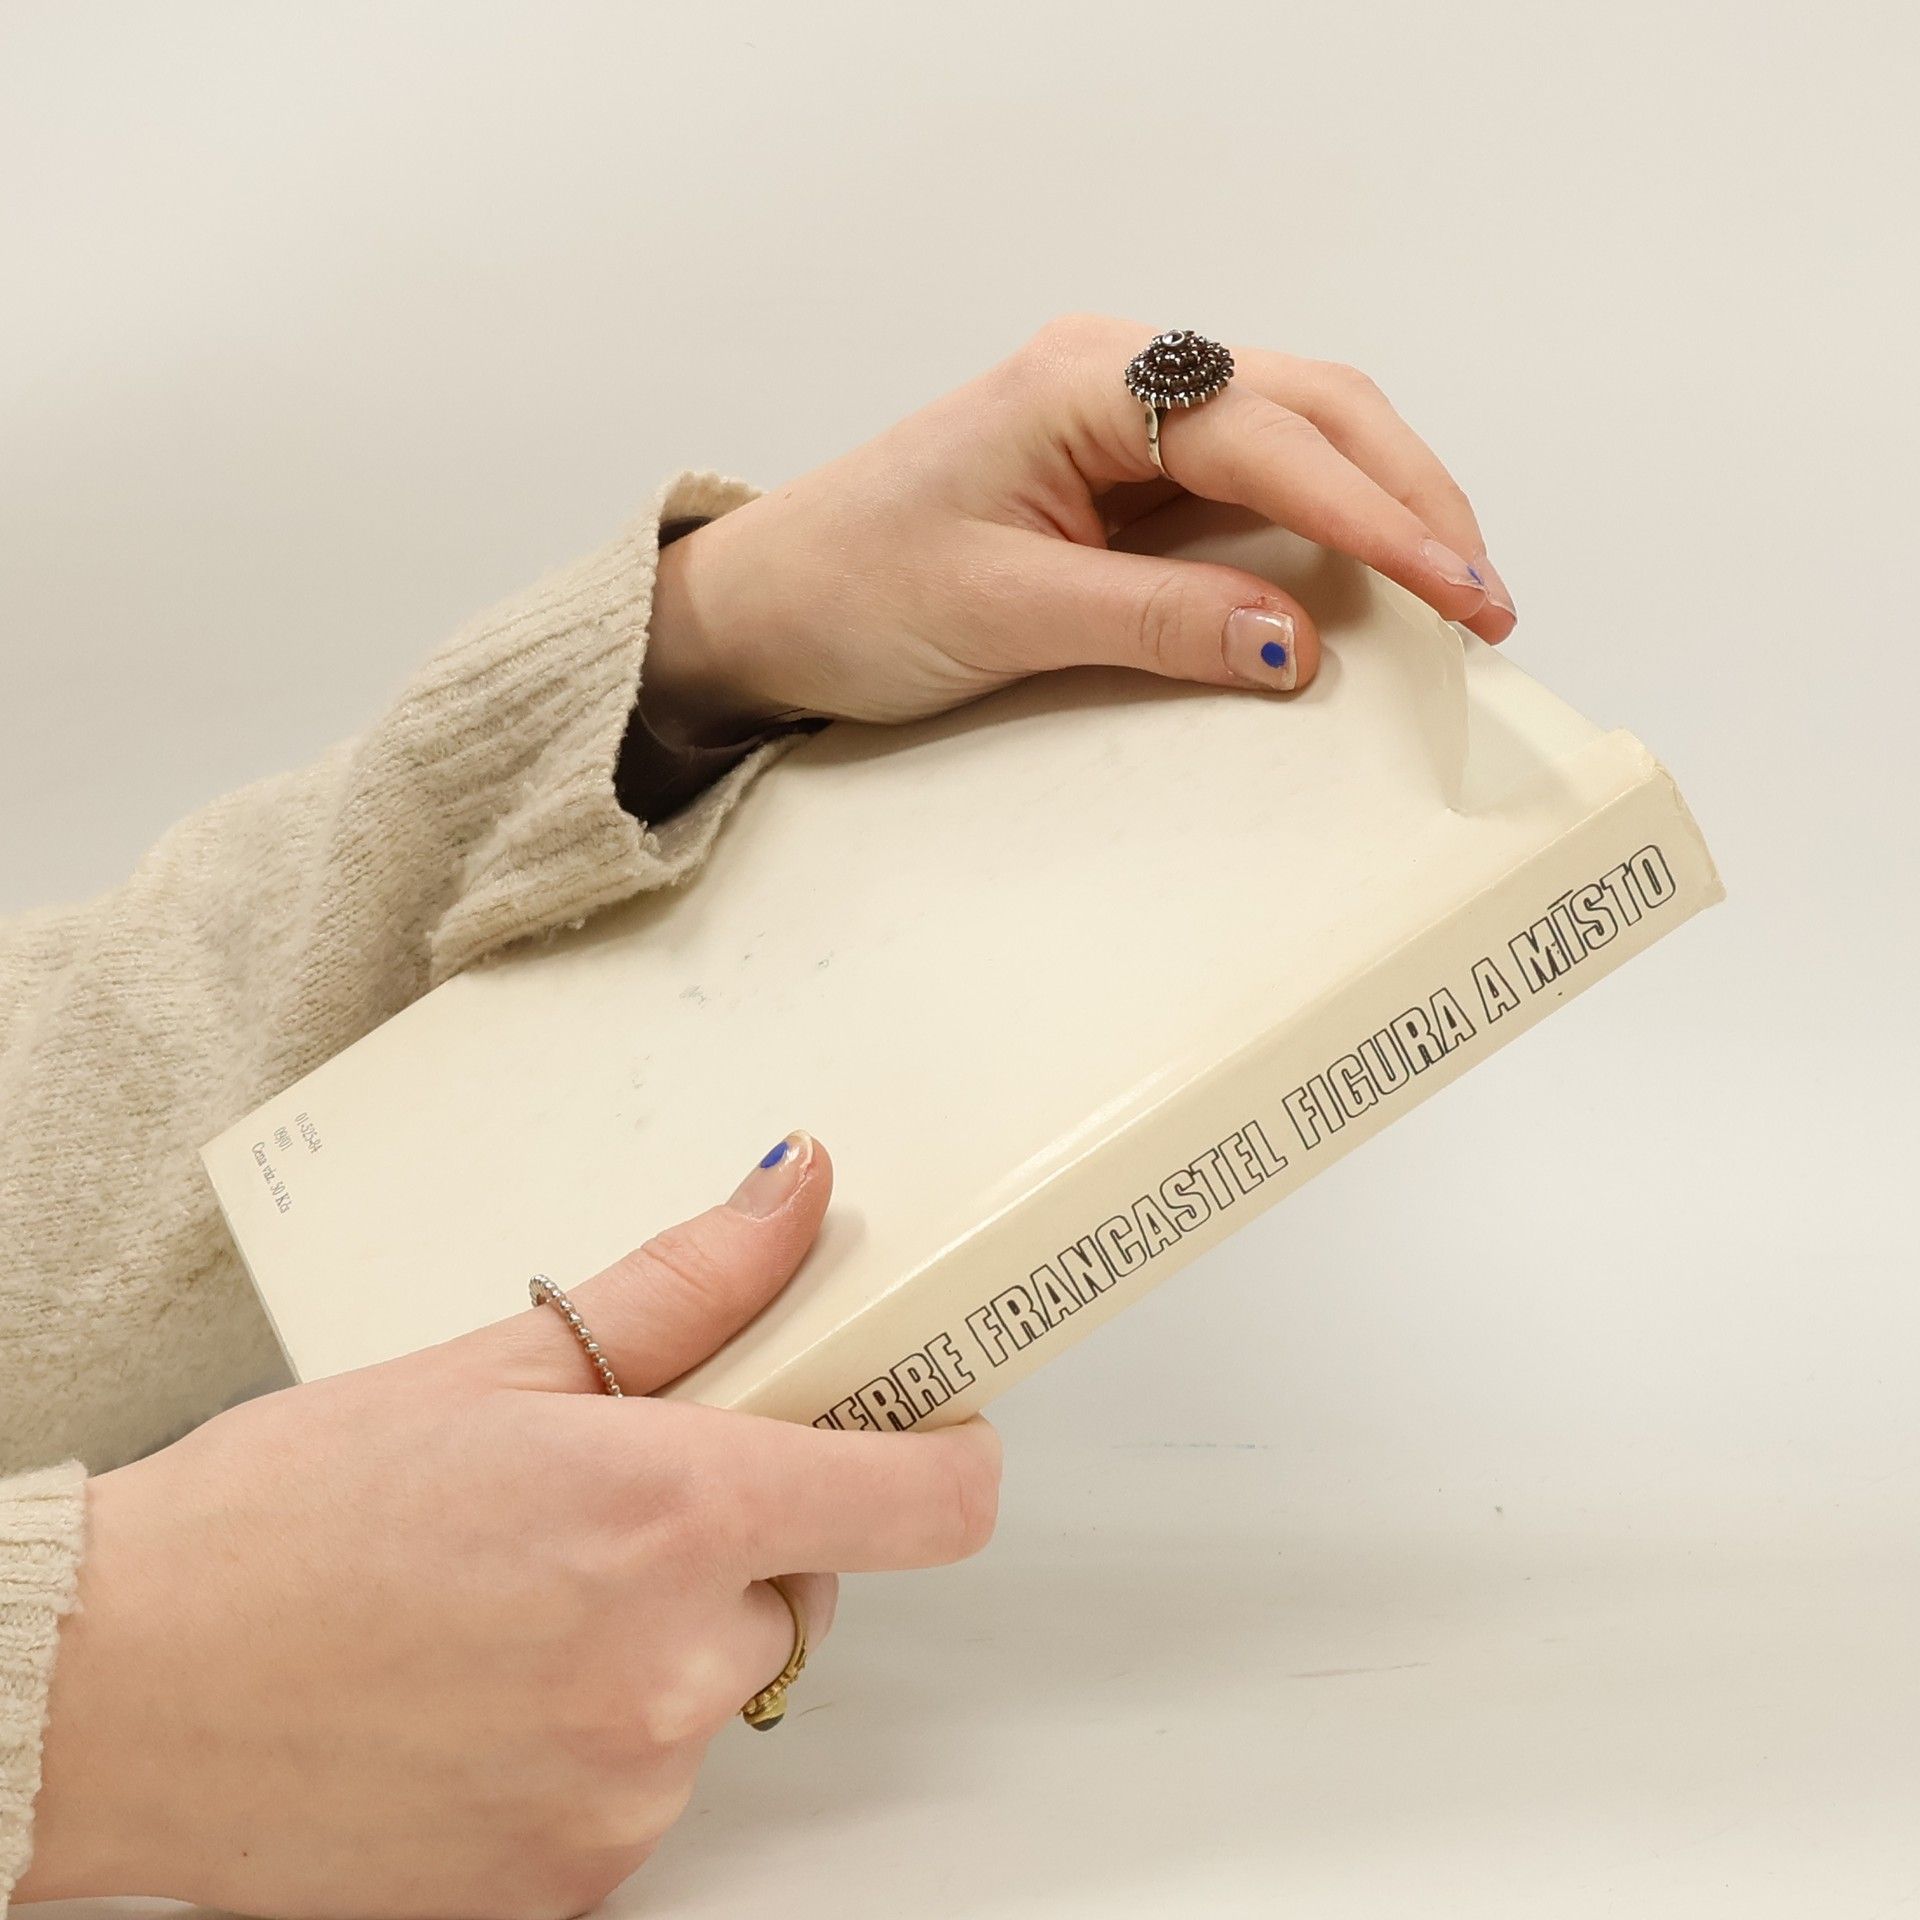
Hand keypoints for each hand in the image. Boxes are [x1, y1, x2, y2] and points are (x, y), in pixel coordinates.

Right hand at [20, 1133, 999, 1919]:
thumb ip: (686, 1287)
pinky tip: (489, 1692)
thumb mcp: (497, 1363)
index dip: (945, 1453)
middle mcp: (669, 1665)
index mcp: (670, 1509)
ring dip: (660, 1639)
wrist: (116, 1692)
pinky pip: (649, 1786)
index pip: (926, 1501)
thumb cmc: (278, 1519)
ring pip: (721, 1686)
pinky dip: (600, 1735)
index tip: (928, 1427)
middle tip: (608, 1503)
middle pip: (807, 1582)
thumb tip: (794, 1193)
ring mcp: (626, 1791)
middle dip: (742, 1534)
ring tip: (514, 1602)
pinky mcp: (576, 1882)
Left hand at [643, 312, 1514, 742]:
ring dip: (1385, 505)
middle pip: (1314, 409)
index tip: (1459, 591)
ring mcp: (1125, 424)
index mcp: (1082, 384)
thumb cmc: (853, 584)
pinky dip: (1326, 528)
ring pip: (1299, 436)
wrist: (768, 602)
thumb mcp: (1002, 613)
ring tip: (1455, 591)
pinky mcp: (1125, 477)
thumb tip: (1298, 642)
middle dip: (1412, 499)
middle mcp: (1118, 382)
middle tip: (1486, 600)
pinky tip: (1367, 579)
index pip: (1273, 438)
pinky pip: (1255, 485)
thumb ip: (1154, 621)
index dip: (1378, 518)